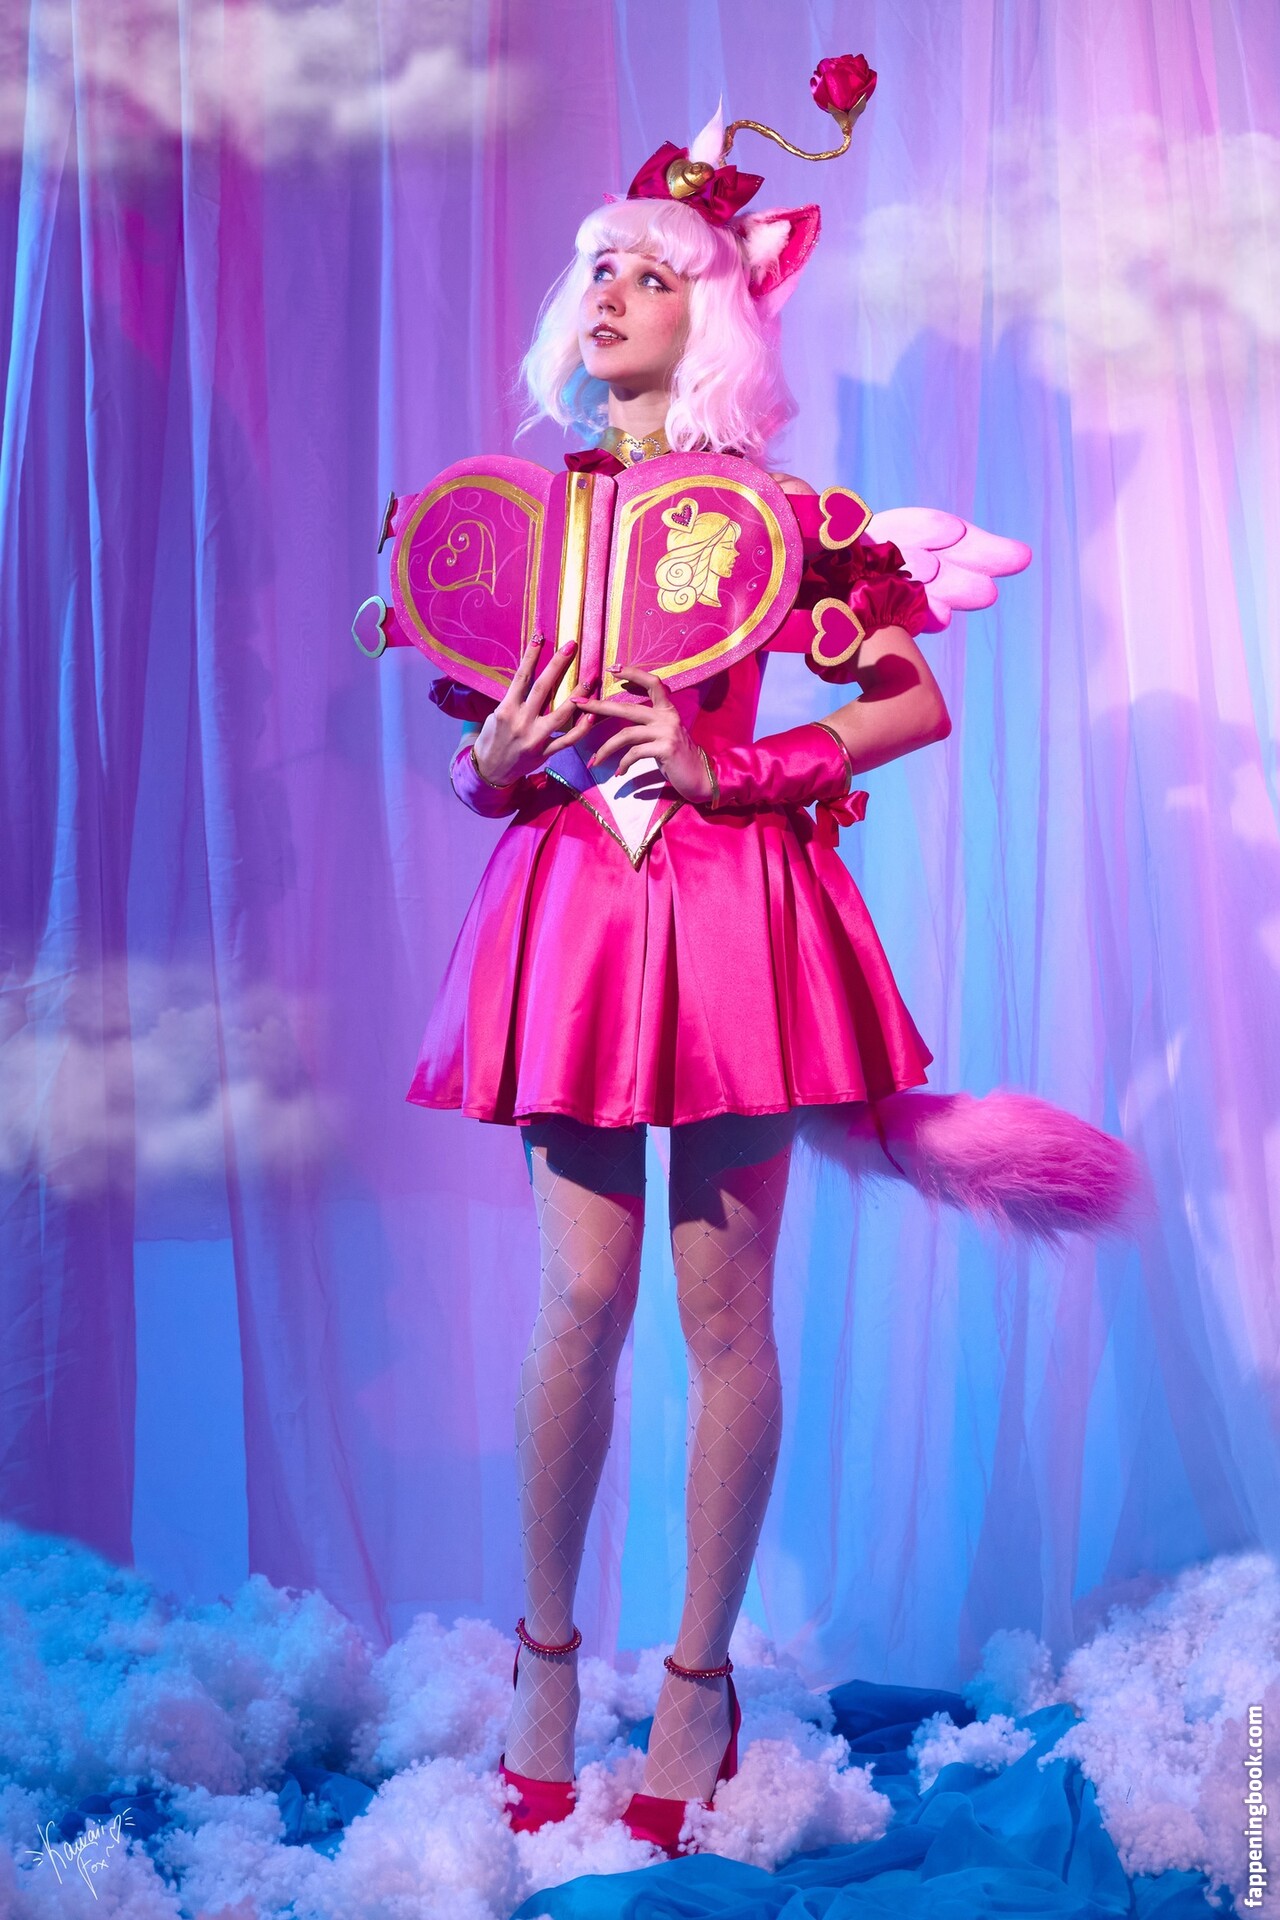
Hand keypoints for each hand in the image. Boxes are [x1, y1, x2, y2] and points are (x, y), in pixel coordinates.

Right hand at [471, 637, 596, 785]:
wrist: (489, 770)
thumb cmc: (493, 738)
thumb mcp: (497, 715)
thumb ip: (514, 699)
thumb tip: (530, 676)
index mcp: (506, 709)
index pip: (521, 677)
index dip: (531, 656)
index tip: (540, 636)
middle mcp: (521, 722)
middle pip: (543, 688)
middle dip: (558, 665)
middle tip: (572, 645)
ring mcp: (534, 738)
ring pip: (561, 713)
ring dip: (577, 694)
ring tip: (591, 678)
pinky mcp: (544, 752)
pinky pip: (567, 740)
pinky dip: (582, 729)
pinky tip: (593, 715)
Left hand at [569, 667, 713, 802]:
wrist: (701, 776)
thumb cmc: (678, 757)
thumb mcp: (665, 734)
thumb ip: (649, 723)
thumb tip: (621, 718)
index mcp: (667, 709)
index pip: (651, 682)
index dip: (633, 673)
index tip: (612, 669)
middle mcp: (667, 716)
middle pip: (627, 707)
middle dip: (599, 706)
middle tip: (578, 704)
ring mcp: (666, 732)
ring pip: (626, 734)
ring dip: (606, 749)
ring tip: (595, 762)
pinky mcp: (666, 749)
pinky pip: (635, 753)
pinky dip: (623, 764)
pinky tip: (618, 773)